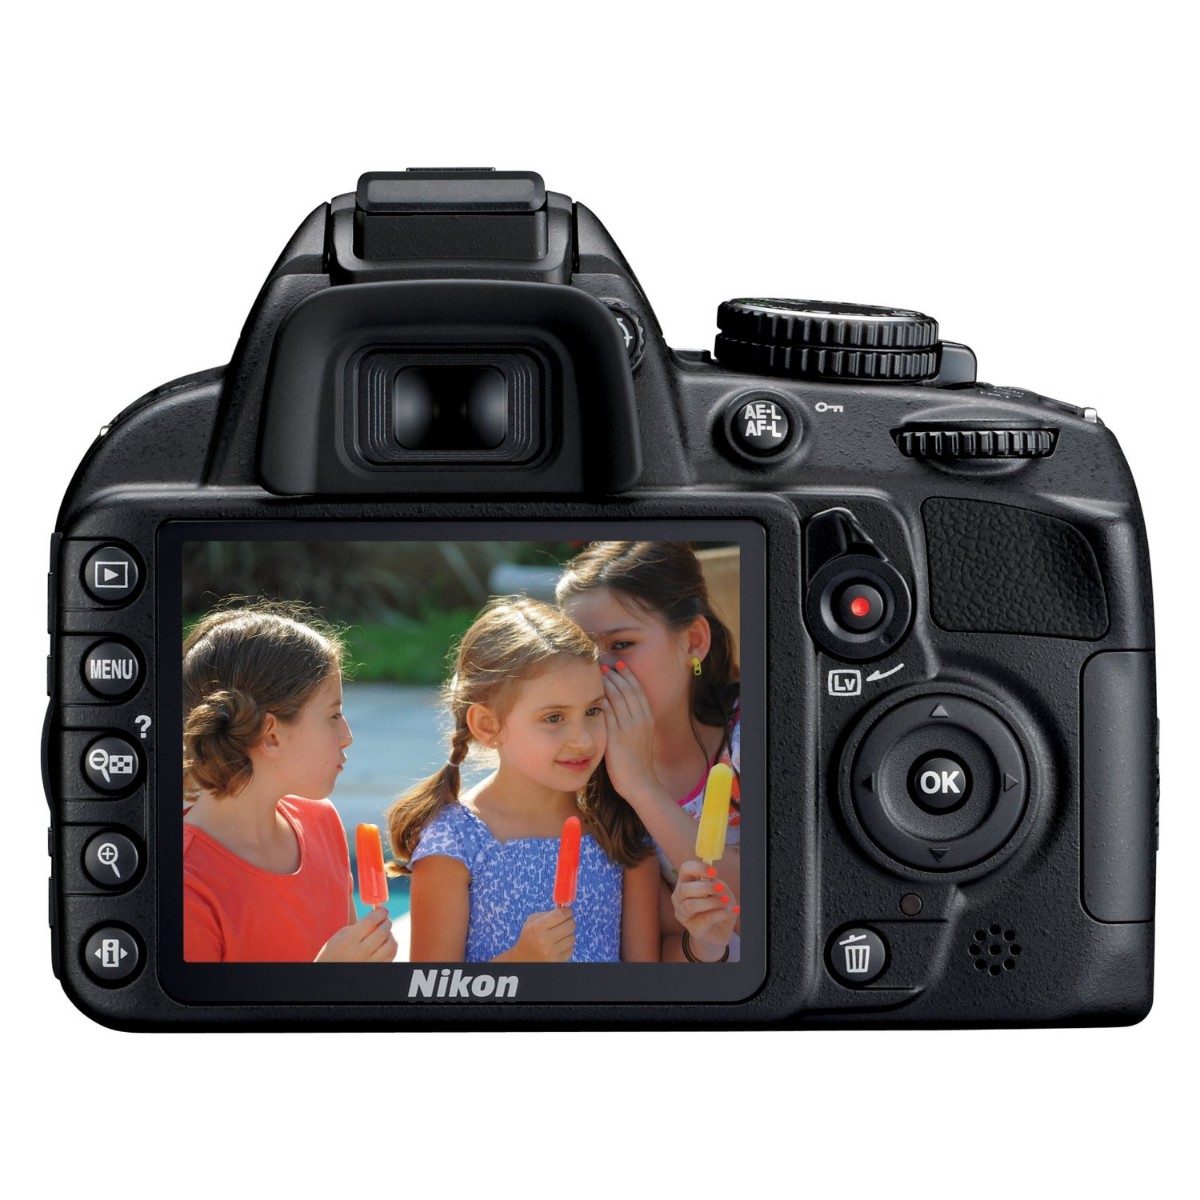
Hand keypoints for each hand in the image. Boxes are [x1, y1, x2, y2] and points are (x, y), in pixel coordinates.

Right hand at [315, 906, 396, 962]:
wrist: (330, 975)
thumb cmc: (333, 952)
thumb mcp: (340, 936)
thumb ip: (358, 925)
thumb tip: (377, 914)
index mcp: (348, 941)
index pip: (370, 921)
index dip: (380, 913)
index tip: (382, 910)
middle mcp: (360, 953)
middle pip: (383, 932)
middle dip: (387, 922)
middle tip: (384, 919)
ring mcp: (369, 963)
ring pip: (391, 945)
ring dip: (390, 935)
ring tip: (384, 932)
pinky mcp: (376, 969)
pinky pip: (391, 956)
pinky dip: (390, 947)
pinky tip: (384, 944)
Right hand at [509, 908, 575, 961]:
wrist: (523, 960)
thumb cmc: (529, 938)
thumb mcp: (531, 922)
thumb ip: (547, 914)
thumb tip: (565, 909)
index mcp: (537, 927)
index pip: (560, 915)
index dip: (568, 911)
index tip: (569, 911)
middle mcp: (544, 940)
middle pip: (570, 925)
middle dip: (570, 921)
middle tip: (566, 922)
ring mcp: (552, 953)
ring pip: (572, 938)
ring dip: (568, 935)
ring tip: (560, 936)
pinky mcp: (557, 961)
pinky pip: (571, 949)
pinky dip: (567, 946)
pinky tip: (559, 946)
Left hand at [600, 661, 660, 801]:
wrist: (640, 783)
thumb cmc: (637, 761)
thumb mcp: (641, 736)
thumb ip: (633, 720)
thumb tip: (623, 707)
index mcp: (647, 717)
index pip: (636, 689)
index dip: (626, 674)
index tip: (616, 664)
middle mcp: (639, 719)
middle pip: (626, 688)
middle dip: (614, 673)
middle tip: (602, 660)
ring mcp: (628, 728)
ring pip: (616, 698)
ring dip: (605, 682)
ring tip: (595, 670)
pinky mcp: (615, 738)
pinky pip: (607, 713)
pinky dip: (600, 699)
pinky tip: (591, 691)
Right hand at [672, 860, 737, 961]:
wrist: (718, 932)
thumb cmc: (718, 907)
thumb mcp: (721, 892)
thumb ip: (716, 884)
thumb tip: (713, 881)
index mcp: (685, 883)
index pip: (685, 869)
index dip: (698, 868)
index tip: (714, 872)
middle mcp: (679, 898)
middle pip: (684, 889)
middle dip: (705, 887)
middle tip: (721, 888)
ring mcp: (683, 914)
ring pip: (691, 905)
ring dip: (712, 902)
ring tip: (727, 901)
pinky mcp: (693, 929)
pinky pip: (705, 919)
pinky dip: (721, 913)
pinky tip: (733, 910)